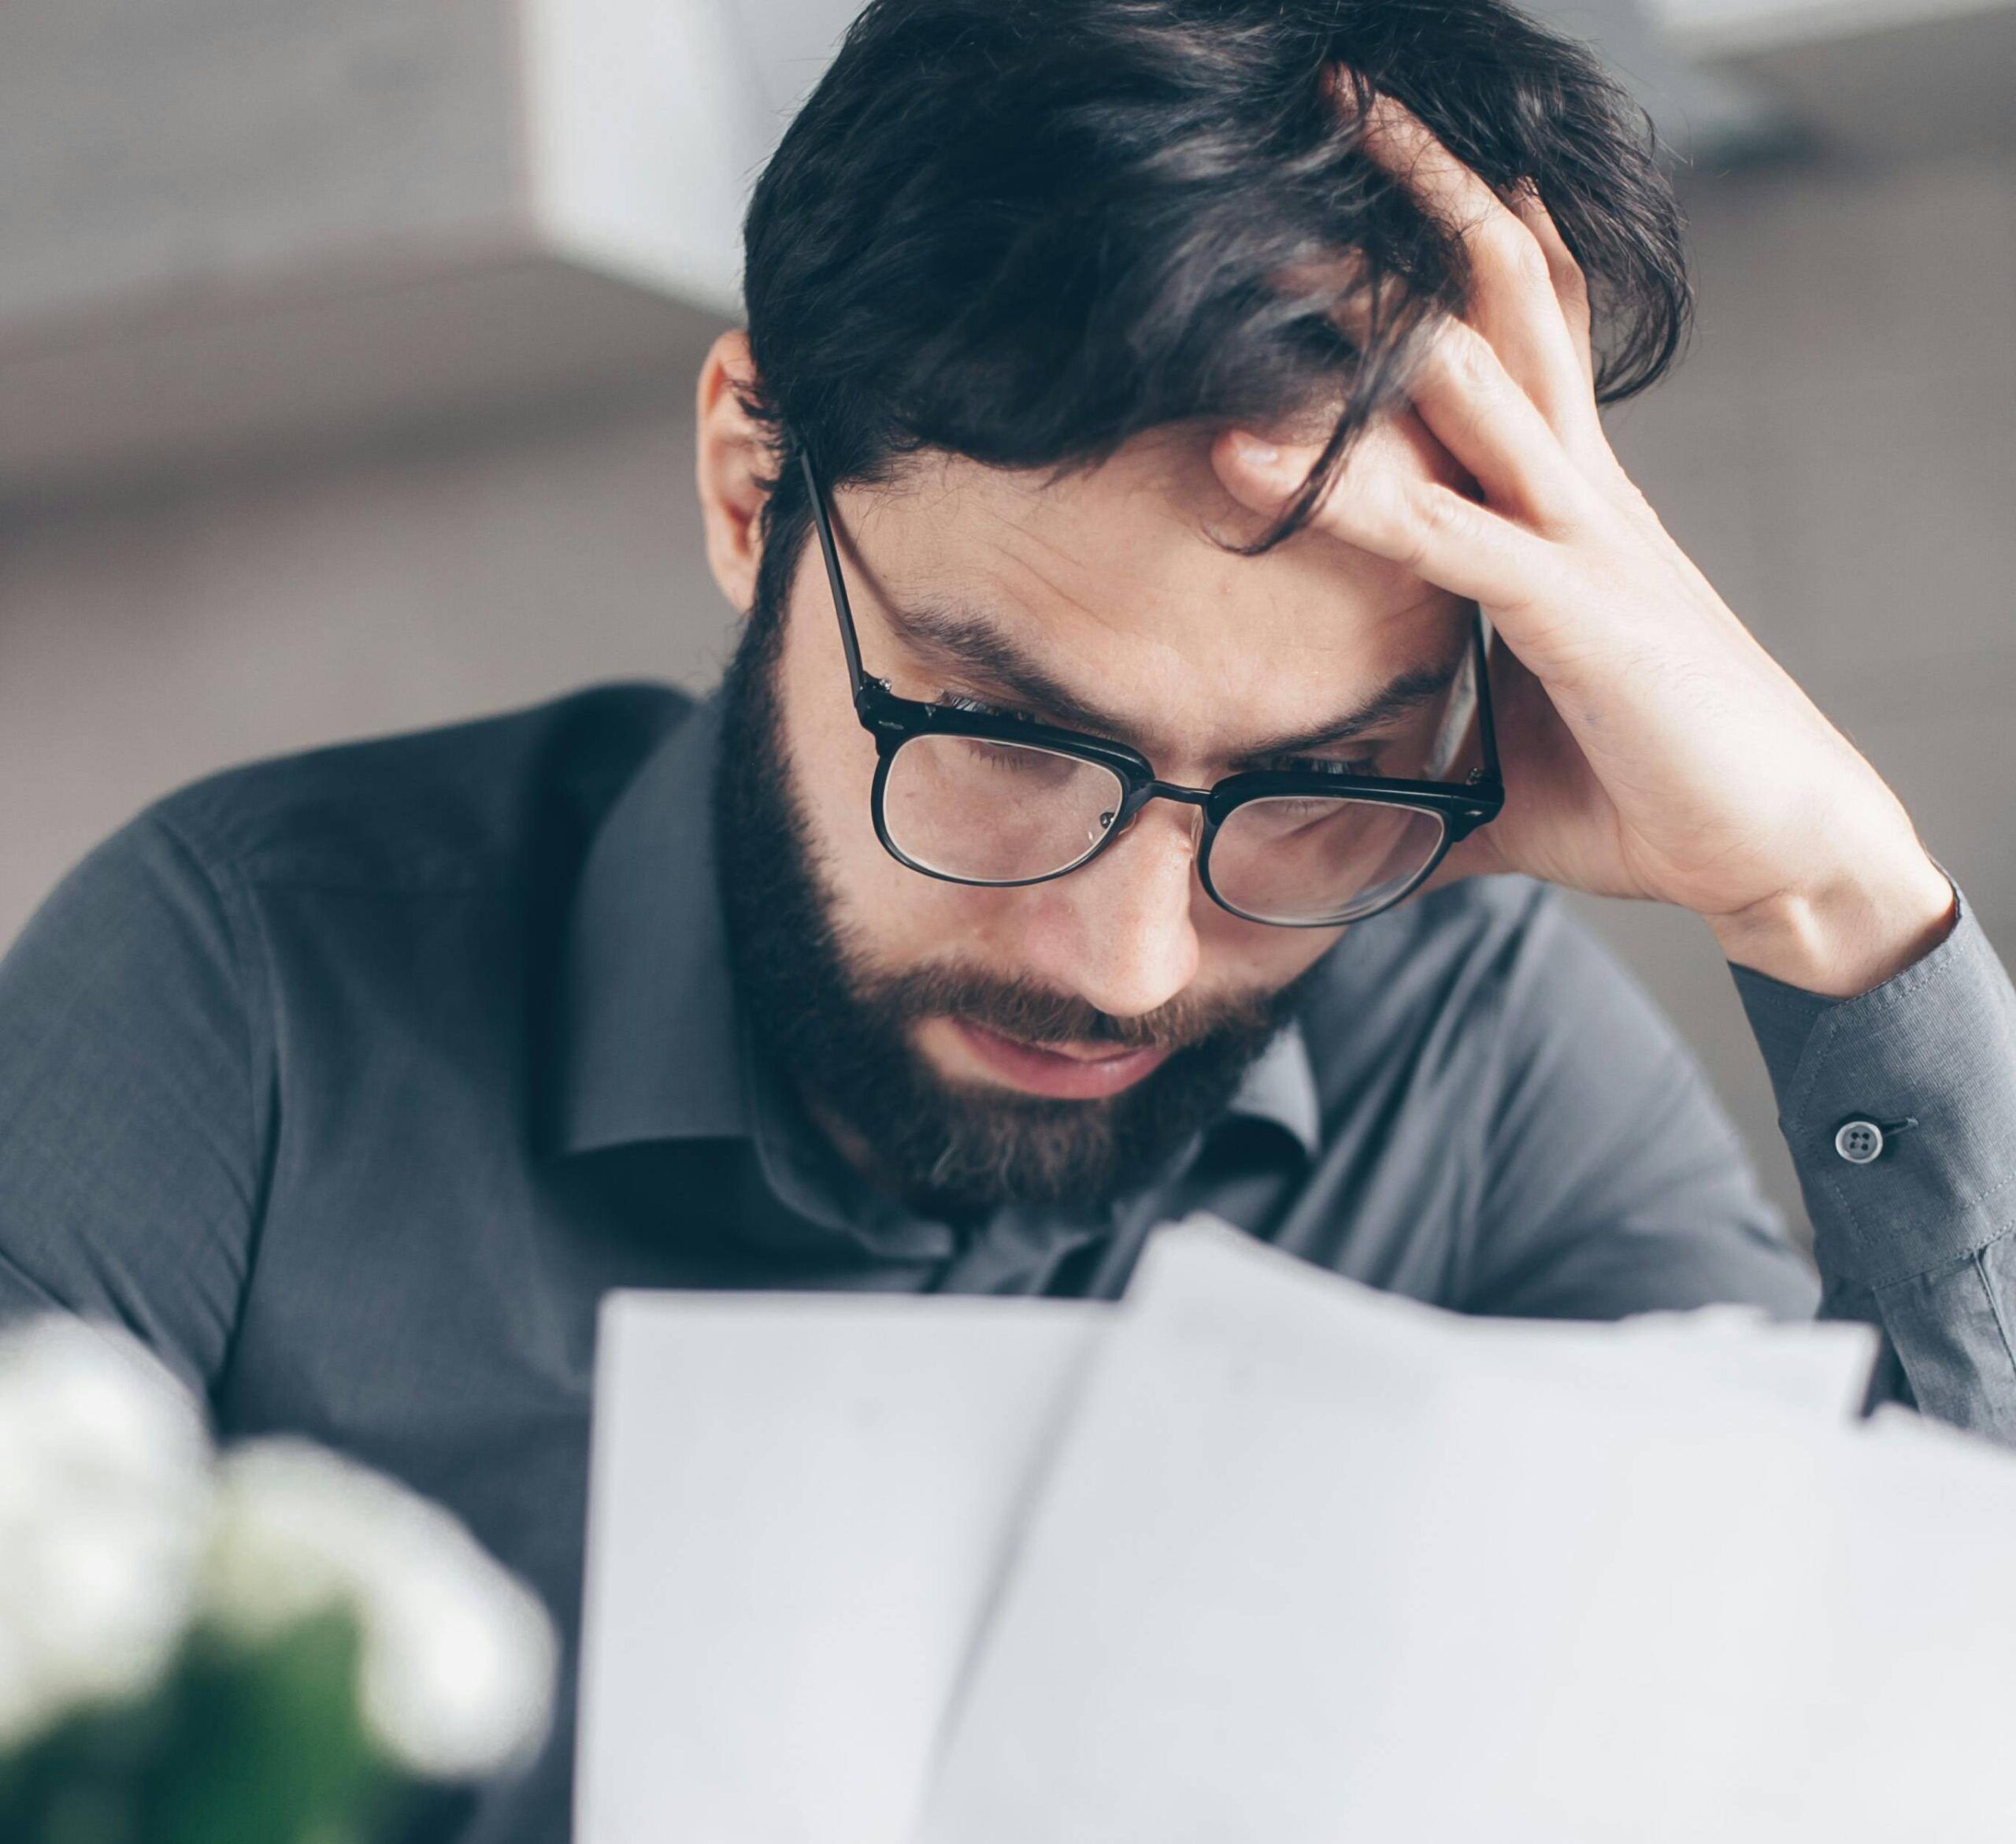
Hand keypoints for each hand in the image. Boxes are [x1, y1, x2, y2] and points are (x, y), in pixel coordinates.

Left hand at [1209, 89, 1953, 997]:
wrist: (1777, 853)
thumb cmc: (1654, 790)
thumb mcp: (1511, 761)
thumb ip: (1423, 761)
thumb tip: (1336, 814)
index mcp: (1570, 502)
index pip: (1523, 326)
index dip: (1458, 234)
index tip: (1375, 169)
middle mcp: (1580, 489)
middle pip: (1504, 297)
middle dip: (1423, 193)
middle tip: (1338, 101)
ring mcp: (1585, 537)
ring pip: (1473, 374)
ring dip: (1366, 304)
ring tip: (1267, 228)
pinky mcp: (1577, 609)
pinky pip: (1445, 529)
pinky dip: (1345, 491)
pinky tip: (1249, 455)